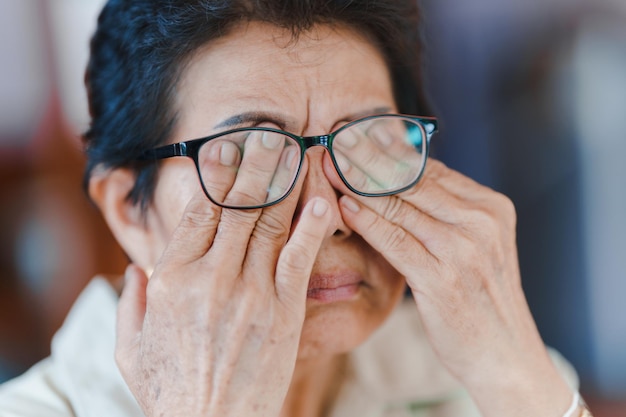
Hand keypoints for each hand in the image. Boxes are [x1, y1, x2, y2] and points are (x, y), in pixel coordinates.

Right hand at [115, 159, 332, 416]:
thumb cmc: (171, 391)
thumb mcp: (130, 349)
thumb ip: (129, 305)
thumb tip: (133, 270)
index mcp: (173, 279)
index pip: (197, 211)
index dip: (214, 175)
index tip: (226, 149)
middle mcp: (213, 276)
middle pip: (237, 206)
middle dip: (254, 164)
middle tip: (268, 133)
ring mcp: (252, 291)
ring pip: (269, 222)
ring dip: (283, 182)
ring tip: (294, 149)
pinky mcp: (284, 311)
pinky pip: (299, 258)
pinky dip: (311, 225)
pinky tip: (321, 199)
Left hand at [336, 159, 572, 416]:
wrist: (505, 355)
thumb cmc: (482, 299)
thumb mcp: (478, 247)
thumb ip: (448, 214)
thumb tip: (404, 181)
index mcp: (491, 208)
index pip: (431, 169)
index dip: (389, 152)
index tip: (358, 139)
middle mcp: (481, 222)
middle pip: (413, 181)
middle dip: (369, 161)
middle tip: (336, 144)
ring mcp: (464, 249)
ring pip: (400, 207)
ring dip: (359, 186)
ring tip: (331, 169)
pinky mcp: (442, 278)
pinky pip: (395, 240)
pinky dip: (366, 221)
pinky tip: (344, 206)